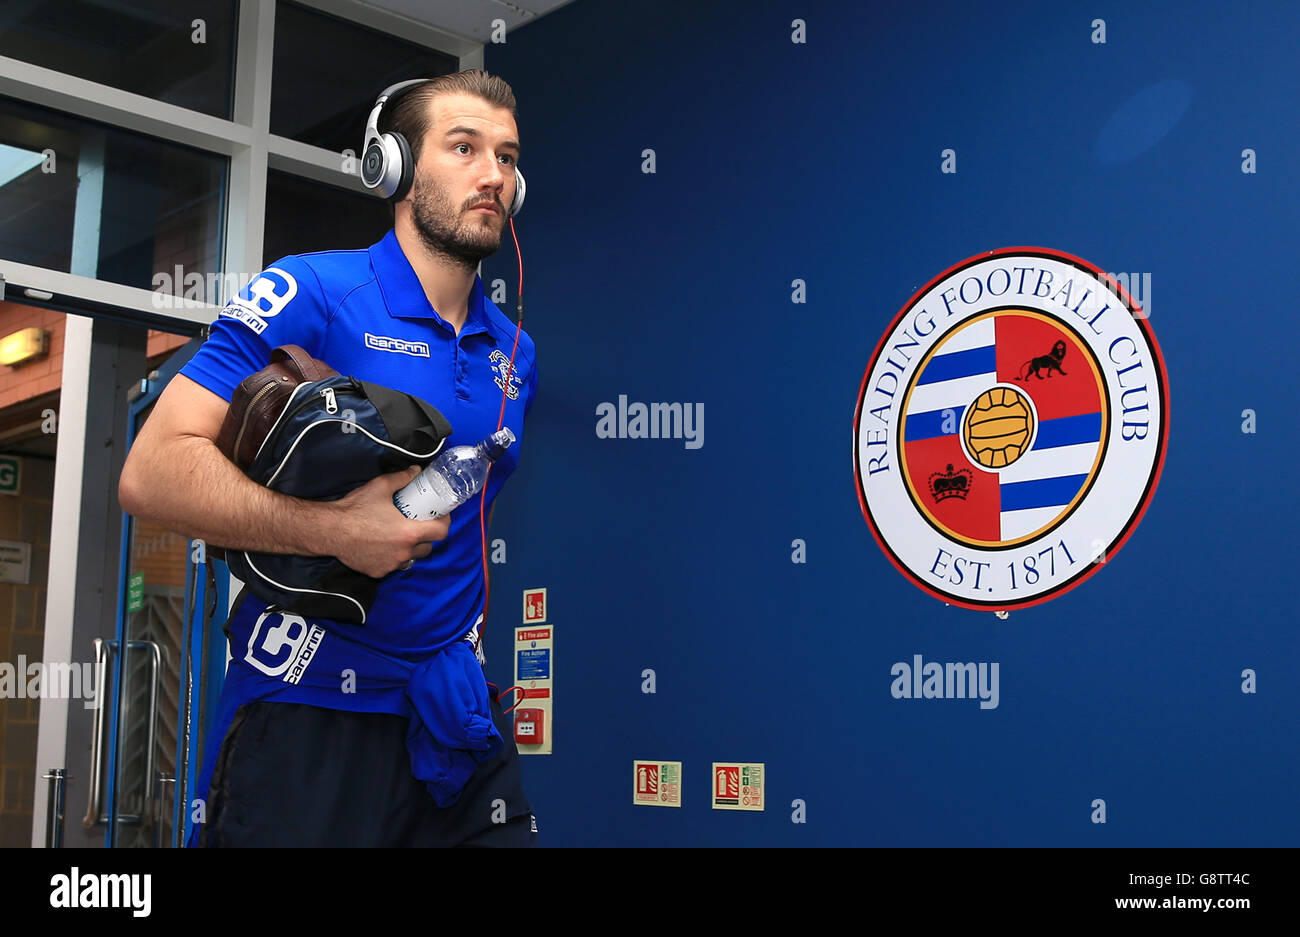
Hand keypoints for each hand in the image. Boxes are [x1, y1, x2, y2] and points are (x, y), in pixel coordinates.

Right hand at [327, 465, 450, 576]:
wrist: (329, 530)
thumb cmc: (354, 509)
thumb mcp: (380, 487)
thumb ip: (402, 478)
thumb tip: (416, 471)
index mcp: (409, 532)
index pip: (441, 532)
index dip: (444, 522)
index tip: (440, 515)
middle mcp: (403, 552)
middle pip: (428, 547)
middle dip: (427, 536)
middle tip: (419, 523)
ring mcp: (391, 564)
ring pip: (411, 558)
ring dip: (411, 548)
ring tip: (401, 534)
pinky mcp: (378, 572)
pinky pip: (393, 565)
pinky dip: (393, 556)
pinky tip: (384, 545)